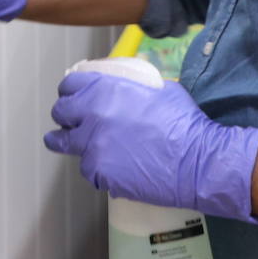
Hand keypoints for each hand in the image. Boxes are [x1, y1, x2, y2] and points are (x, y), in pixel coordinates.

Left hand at [44, 73, 257, 222]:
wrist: (197, 161)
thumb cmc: (184, 122)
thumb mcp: (158, 89)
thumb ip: (133, 87)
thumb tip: (128, 89)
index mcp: (105, 90)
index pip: (69, 85)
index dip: (70, 91)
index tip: (71, 97)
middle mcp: (92, 116)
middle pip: (60, 113)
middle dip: (65, 117)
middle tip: (71, 122)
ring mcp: (93, 147)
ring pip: (68, 145)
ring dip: (76, 144)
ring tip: (80, 147)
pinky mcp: (99, 173)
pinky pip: (89, 169)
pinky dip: (97, 168)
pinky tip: (112, 167)